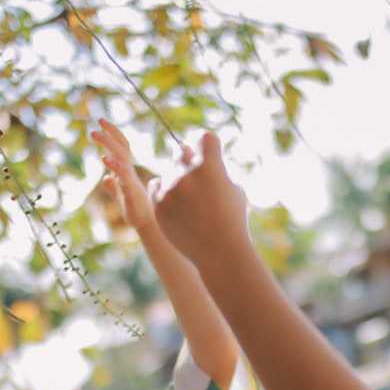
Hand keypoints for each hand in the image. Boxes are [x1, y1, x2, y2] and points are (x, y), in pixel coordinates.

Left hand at [91, 118, 154, 231]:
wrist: (145, 223)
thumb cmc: (134, 208)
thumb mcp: (120, 194)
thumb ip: (113, 185)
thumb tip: (106, 179)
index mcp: (126, 169)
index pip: (121, 146)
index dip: (113, 133)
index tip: (101, 122)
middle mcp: (129, 169)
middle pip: (121, 145)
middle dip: (110, 132)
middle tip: (98, 121)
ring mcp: (130, 178)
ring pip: (121, 154)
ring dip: (107, 142)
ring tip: (94, 134)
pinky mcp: (130, 188)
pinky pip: (122, 173)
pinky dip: (114, 164)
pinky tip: (104, 159)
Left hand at [153, 130, 252, 268]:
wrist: (218, 252)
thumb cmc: (232, 220)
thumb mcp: (234, 190)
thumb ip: (217, 171)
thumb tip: (205, 159)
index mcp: (210, 166)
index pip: (204, 137)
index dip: (207, 144)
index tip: (209, 152)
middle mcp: (187, 173)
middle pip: (181, 151)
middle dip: (188, 160)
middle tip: (196, 178)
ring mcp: (170, 188)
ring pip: (168, 171)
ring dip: (177, 180)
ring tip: (190, 202)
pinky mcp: (158, 203)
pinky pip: (156, 185)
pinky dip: (164, 192)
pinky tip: (177, 205)